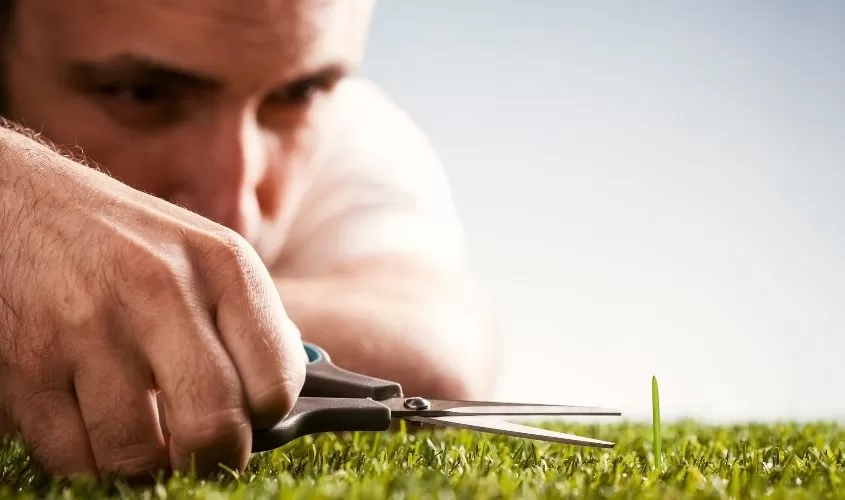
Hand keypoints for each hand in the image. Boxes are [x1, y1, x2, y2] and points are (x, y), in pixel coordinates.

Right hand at [0, 127, 305, 477]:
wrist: (21, 203)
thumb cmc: (124, 240)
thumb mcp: (203, 252)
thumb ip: (245, 319)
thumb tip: (280, 392)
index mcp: (222, 265)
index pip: (277, 381)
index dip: (267, 417)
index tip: (250, 418)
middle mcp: (161, 290)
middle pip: (214, 427)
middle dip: (213, 458)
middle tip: (201, 452)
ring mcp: (90, 327)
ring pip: (138, 456)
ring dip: (145, 463)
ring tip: (142, 435)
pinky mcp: (27, 361)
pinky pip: (72, 456)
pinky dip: (87, 458)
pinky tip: (93, 424)